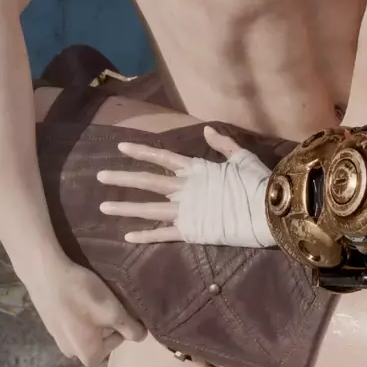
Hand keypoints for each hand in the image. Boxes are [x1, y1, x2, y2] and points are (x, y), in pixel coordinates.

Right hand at [20, 258, 143, 366]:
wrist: (45, 274)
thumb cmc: (82, 295)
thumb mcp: (113, 311)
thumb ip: (130, 328)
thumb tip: (140, 337)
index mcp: (87, 355)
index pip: (115, 344)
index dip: (120, 326)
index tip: (116, 309)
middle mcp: (70, 352)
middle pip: (99, 339)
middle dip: (105, 323)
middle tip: (104, 302)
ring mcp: (57, 339)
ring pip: (85, 330)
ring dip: (91, 317)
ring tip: (90, 298)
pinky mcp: (49, 324)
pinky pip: (71, 323)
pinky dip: (77, 312)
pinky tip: (76, 296)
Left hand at [98, 126, 275, 247]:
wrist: (267, 212)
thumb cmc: (258, 183)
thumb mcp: (242, 157)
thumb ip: (223, 143)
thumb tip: (206, 129)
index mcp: (197, 169)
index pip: (162, 158)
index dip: (141, 152)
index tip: (120, 147)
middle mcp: (185, 188)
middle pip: (147, 182)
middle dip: (122, 178)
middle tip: (99, 176)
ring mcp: (185, 210)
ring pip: (148, 208)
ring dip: (125, 207)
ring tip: (103, 207)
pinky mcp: (190, 232)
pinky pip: (163, 234)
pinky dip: (145, 236)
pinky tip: (127, 237)